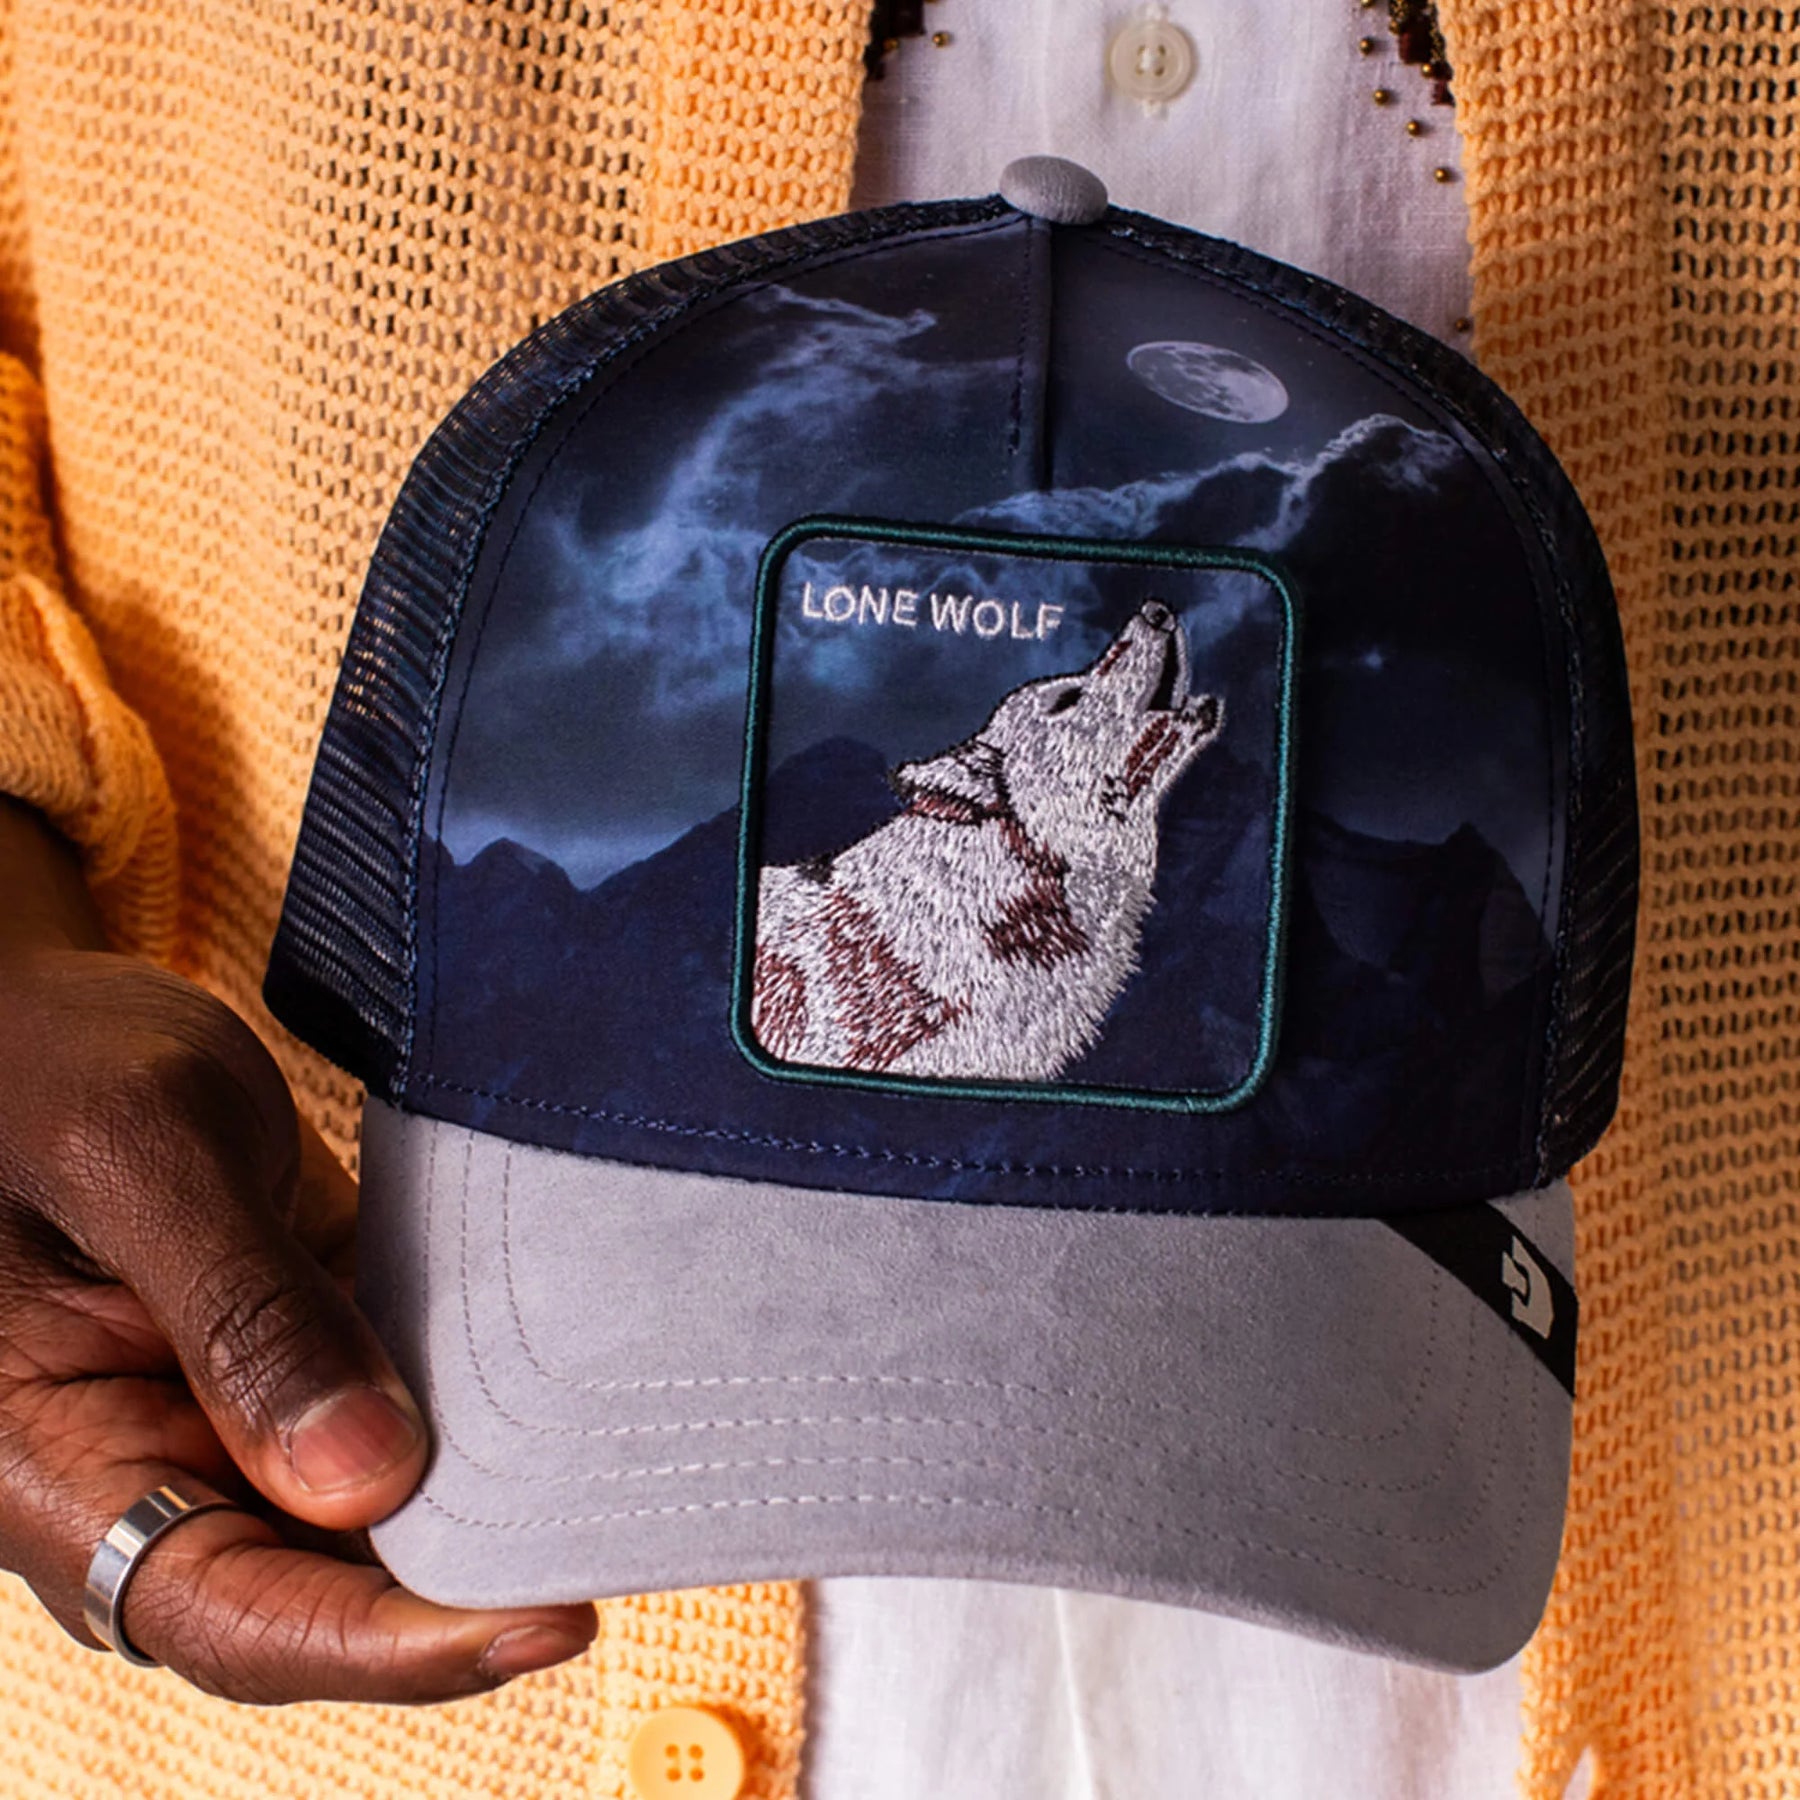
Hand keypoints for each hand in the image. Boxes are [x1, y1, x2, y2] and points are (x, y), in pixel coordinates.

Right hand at [0, 801, 596, 1702]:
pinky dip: (483, 1424)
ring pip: (376, 1523)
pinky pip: (401, 1424)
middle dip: (472, 1595)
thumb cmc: (49, 1067)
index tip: (545, 1622)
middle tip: (623, 1546)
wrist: (46, 1021)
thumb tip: (366, 1479)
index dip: (394, 1646)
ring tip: (623, 1490)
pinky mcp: (307, 1361)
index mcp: (64, 1469)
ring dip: (490, 1518)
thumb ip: (241, 1314)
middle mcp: (157, 1474)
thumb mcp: (137, 1160)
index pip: (237, 1617)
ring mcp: (237, 1424)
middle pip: (326, 1596)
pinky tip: (573, 1406)